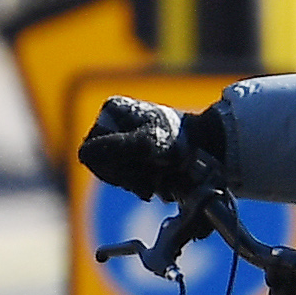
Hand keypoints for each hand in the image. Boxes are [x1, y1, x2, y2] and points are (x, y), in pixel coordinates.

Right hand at [78, 96, 216, 199]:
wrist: (210, 147)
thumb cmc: (179, 141)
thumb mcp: (146, 144)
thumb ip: (115, 148)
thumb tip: (85, 154)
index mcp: (112, 112)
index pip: (90, 153)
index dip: (110, 169)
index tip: (136, 175)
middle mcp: (115, 123)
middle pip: (104, 166)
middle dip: (128, 177)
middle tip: (151, 183)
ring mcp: (126, 139)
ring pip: (118, 174)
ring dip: (139, 182)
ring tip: (162, 179)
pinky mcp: (139, 154)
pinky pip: (131, 177)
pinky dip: (146, 183)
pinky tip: (163, 181)